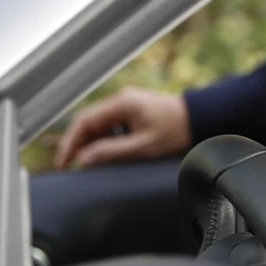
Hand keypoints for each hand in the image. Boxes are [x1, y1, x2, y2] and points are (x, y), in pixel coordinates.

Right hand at [54, 87, 191, 168]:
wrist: (203, 117)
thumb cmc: (178, 131)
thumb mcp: (144, 146)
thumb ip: (112, 152)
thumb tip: (84, 159)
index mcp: (121, 104)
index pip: (83, 121)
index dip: (70, 143)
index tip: (63, 162)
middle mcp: (121, 99)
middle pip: (88, 122)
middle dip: (78, 144)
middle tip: (71, 166)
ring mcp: (127, 103)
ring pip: (99, 124)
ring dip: (92, 142)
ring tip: (89, 162)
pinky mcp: (134, 110)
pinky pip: (111, 124)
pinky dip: (105, 138)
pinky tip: (107, 153)